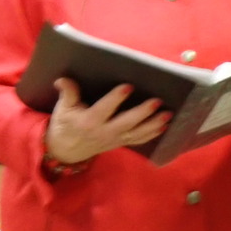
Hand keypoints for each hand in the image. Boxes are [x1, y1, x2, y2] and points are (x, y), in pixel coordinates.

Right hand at [43, 77, 169, 164]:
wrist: (67, 150)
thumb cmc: (65, 126)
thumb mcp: (63, 109)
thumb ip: (68, 93)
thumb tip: (63, 79)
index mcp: (89, 121)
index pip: (104, 109)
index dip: (116, 98)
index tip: (128, 87)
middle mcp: (104, 131)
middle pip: (126, 123)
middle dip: (142, 113)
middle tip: (156, 102)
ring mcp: (114, 139)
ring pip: (137, 133)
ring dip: (154, 124)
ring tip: (167, 114)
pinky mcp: (120, 143)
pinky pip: (138, 140)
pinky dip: (152, 134)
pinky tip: (164, 126)